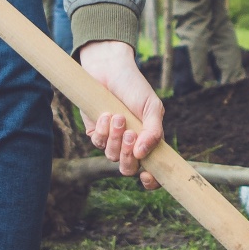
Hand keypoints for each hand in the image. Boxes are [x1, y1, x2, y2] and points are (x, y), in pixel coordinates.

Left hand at [76, 39, 164, 185]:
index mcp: (149, 142)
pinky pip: (97, 143)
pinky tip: (106, 114)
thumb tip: (143, 154)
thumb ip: (154, 131)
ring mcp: (112, 141)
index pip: (153, 170)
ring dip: (115, 139)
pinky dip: (102, 130)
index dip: (152, 180)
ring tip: (118, 117)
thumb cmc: (134, 87)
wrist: (110, 69)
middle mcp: (130, 145)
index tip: (147, 177)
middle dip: (128, 155)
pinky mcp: (95, 133)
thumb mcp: (152, 107)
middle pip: (129, 168)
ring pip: (111, 157)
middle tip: (130, 134)